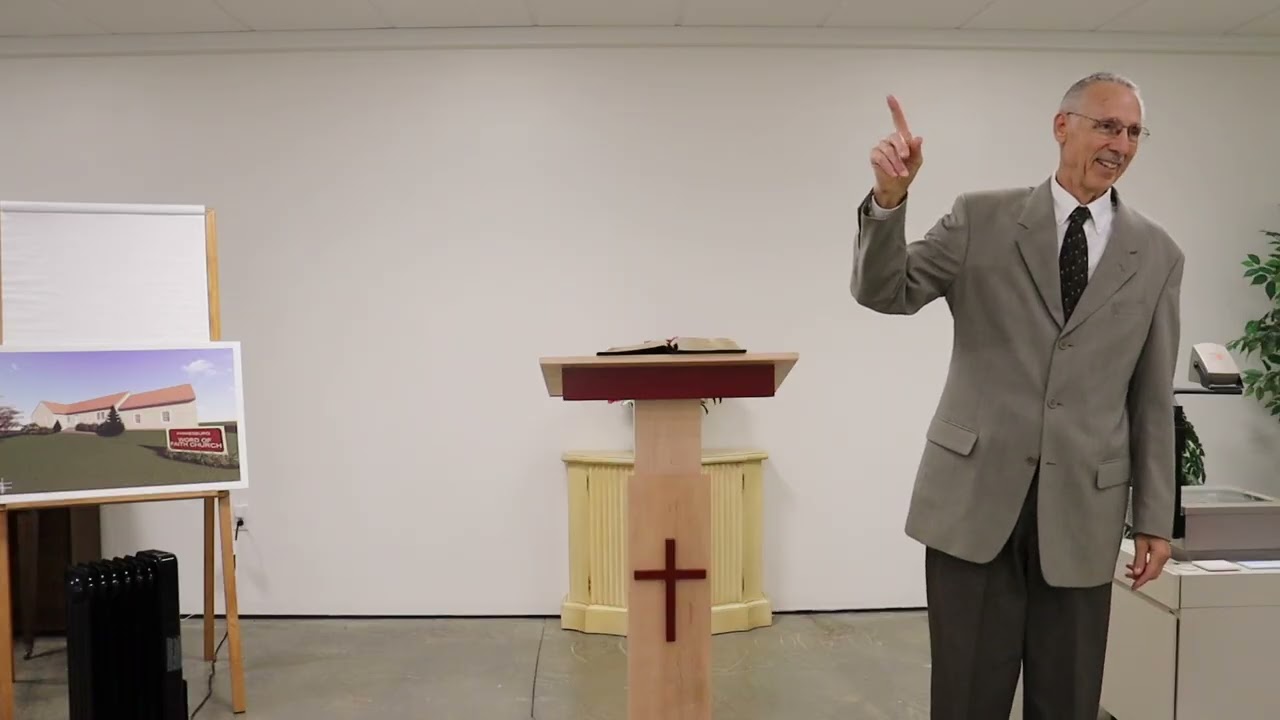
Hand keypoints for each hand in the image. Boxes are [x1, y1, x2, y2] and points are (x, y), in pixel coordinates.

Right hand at [869, 94, 923, 208]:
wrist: (896, 186)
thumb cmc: (907, 171)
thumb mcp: (916, 161)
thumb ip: (916, 149)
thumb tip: (917, 138)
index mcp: (903, 138)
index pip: (898, 120)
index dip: (894, 109)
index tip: (889, 97)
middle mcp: (891, 140)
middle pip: (895, 137)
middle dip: (901, 148)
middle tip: (906, 158)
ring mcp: (881, 147)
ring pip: (888, 150)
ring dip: (896, 163)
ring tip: (901, 173)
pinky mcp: (874, 156)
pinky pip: (880, 158)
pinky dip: (888, 166)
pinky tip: (892, 173)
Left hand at [1126, 534, 1171, 590]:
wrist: (1154, 522)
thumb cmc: (1148, 529)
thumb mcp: (1140, 544)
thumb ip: (1139, 559)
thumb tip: (1136, 572)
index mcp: (1160, 555)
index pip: (1150, 573)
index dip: (1141, 581)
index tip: (1134, 587)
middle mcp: (1164, 557)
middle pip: (1152, 573)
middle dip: (1140, 578)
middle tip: (1129, 577)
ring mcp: (1164, 556)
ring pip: (1153, 571)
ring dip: (1142, 573)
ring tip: (1130, 571)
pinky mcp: (1162, 555)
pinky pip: (1154, 566)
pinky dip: (1145, 568)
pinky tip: (1137, 566)